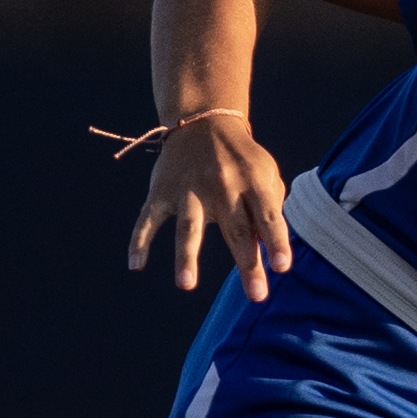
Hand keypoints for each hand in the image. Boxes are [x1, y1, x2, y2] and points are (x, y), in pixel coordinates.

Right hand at [127, 111, 292, 299]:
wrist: (203, 123)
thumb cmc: (243, 160)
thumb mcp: (266, 173)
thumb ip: (270, 208)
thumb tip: (269, 248)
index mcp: (252, 181)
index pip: (268, 215)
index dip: (276, 241)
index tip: (281, 267)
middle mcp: (222, 185)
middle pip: (236, 230)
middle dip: (247, 264)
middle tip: (257, 295)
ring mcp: (189, 189)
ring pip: (189, 227)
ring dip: (186, 257)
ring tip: (186, 285)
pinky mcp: (161, 192)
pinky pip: (148, 219)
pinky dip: (139, 240)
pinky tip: (135, 264)